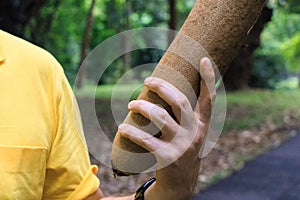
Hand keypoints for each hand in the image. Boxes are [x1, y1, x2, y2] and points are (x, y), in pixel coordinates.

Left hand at [118, 57, 215, 198]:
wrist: (180, 183)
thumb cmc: (181, 150)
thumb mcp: (190, 133)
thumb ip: (184, 115)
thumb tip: (166, 89)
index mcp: (201, 125)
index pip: (209, 99)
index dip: (208, 79)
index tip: (203, 58)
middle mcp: (195, 133)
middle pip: (180, 102)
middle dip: (162, 87)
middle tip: (147, 79)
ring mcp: (182, 146)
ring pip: (161, 118)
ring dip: (143, 107)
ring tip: (131, 103)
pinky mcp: (167, 158)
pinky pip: (147, 141)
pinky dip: (132, 132)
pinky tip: (122, 127)